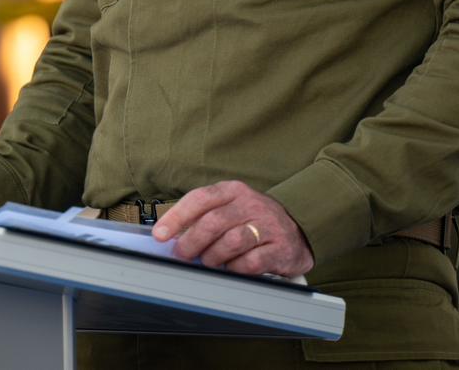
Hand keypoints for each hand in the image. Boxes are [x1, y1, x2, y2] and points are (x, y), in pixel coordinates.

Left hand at [150, 181, 313, 276]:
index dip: (176, 217)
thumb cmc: (253, 220)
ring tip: (208, 263)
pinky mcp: (280, 248)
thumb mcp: (230, 208)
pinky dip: (235, 268)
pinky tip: (231, 269)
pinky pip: (251, 262)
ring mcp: (268, 225)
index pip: (199, 199)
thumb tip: (171, 238)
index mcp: (233, 190)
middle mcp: (251, 204)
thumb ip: (204, 218)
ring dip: (213, 256)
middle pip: (213, 222)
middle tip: (182, 255)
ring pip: (231, 242)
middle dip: (191, 242)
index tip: (160, 235)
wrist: (298, 229)